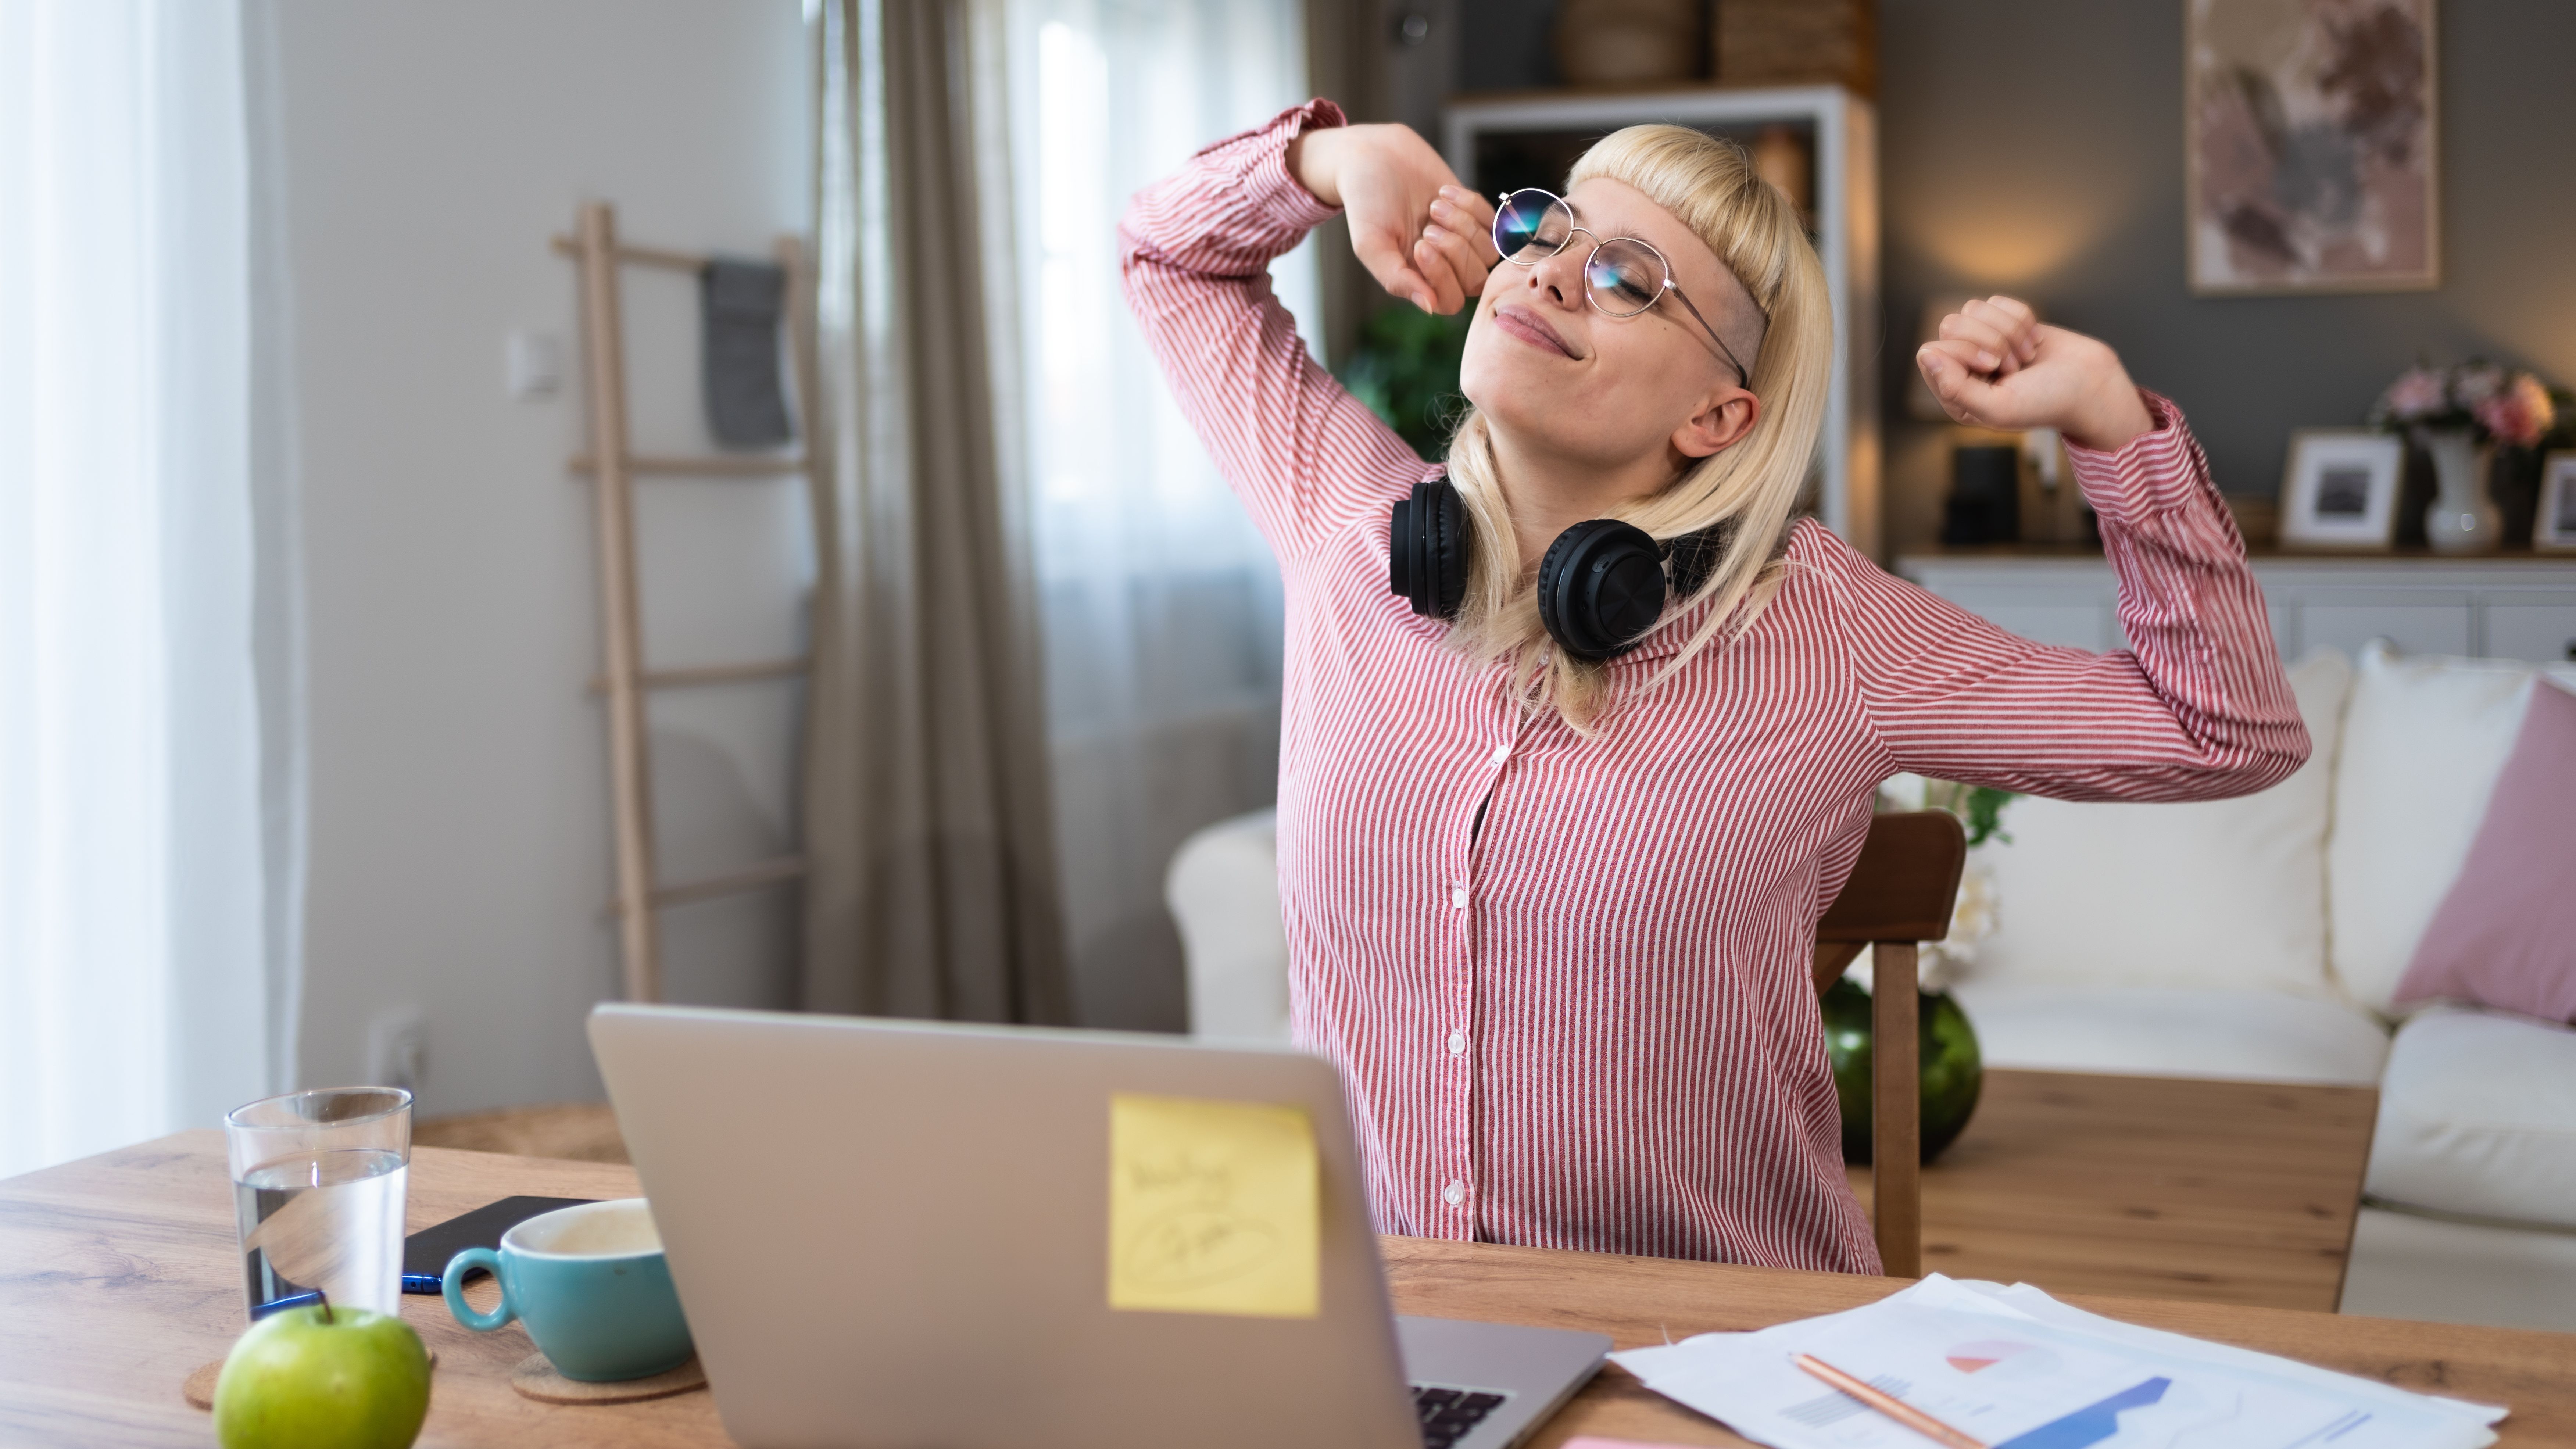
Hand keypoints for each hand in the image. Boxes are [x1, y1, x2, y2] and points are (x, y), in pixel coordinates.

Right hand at [1288, 123, 1498, 314]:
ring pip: (1487, 253)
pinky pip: (1494, 222)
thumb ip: (1396, 279)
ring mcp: (1462, 240)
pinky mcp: (1474, 214)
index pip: (1449, 302)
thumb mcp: (1371, 244)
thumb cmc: (1366, 204)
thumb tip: (1429, 307)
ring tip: (1434, 205)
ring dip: (1463, 225)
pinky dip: (1471, 205)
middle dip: (1454, 249)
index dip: (1441, 276)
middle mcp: (1444, 266)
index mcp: (1417, 281)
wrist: (1375, 157)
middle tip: (1427, 225)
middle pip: (1474, 281)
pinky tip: (1443, 192)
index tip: (1419, 245)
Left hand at [1916, 296, 2153, 451]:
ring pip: (1974, 309)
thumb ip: (1954, 388)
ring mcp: (1983, 342)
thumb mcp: (1997, 407)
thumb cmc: (2046, 402)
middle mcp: (1964, 366)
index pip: (1933, 352)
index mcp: (1954, 393)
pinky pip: (1998, 301)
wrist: (2091, 385)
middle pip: (1951, 325)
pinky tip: (2034, 343)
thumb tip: (1926, 354)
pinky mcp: (2005, 322)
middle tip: (2015, 365)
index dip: (1965, 353)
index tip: (1995, 369)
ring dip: (2009, 331)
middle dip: (1991, 340)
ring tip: (2026, 356)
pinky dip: (2022, 318)